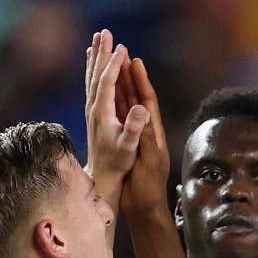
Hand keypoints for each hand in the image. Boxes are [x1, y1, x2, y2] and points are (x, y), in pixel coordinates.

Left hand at [85, 30, 150, 207]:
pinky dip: (93, 69)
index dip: (114, 64)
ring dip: (95, 56)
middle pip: (96, 73)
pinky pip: (92, 84)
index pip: (107, 82)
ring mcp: (91, 109)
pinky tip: (92, 61)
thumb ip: (134, 127)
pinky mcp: (93, 112)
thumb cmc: (118, 161)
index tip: (122, 48)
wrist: (102, 174)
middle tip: (105, 32)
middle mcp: (93, 107)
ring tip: (97, 39)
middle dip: (101, 52)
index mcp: (102, 112)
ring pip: (92, 76)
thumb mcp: (129, 146)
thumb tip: (141, 107)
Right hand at [119, 57, 171, 218]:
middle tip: (120, 52)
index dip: (141, 81)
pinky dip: (111, 102)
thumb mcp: (148, 161)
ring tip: (111, 63)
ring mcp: (133, 135)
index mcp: (153, 132)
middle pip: (135, 96)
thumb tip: (143, 114)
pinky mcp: (124, 142)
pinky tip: (103, 92)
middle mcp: (144, 129)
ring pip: (124, 104)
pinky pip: (116, 117)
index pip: (147, 100)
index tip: (134, 60)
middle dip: (128, 75)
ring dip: (118, 84)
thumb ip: (146, 138)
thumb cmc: (149, 186)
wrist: (143, 205)